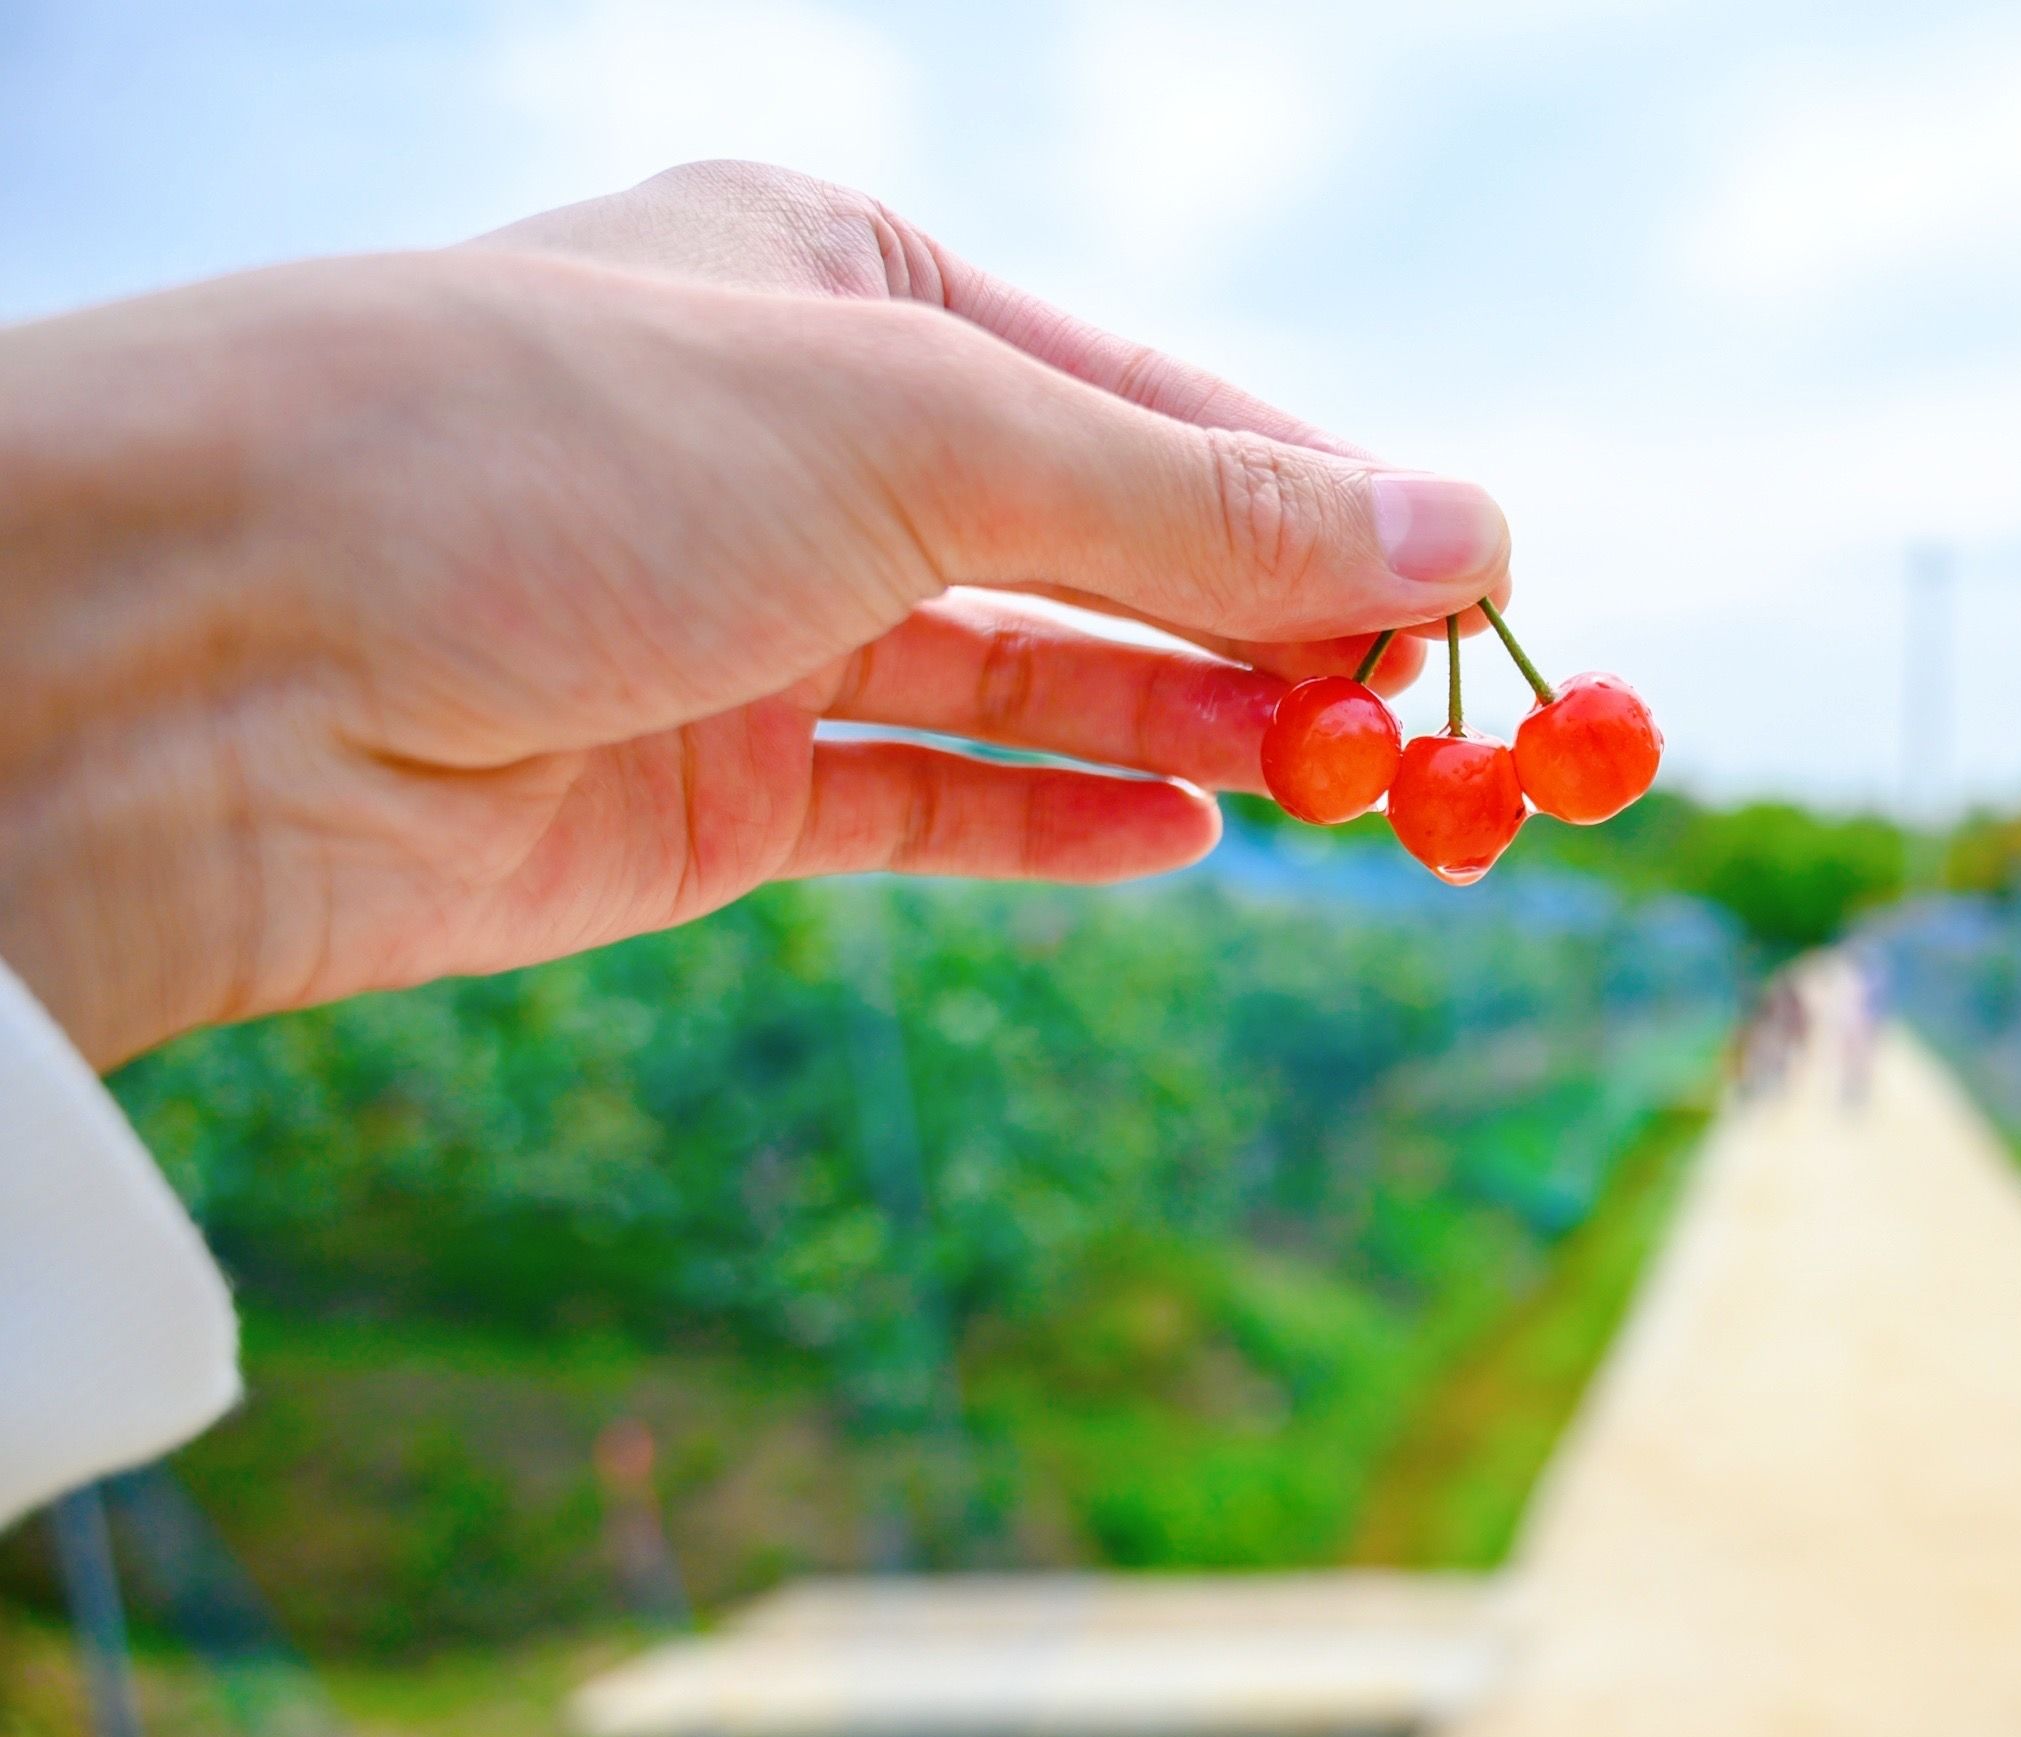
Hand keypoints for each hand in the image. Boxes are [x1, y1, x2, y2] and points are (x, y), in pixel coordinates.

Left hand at [0, 163, 1509, 1068]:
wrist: (203, 660)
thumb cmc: (545, 450)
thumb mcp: (916, 436)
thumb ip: (1194, 507)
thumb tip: (1459, 530)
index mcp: (841, 281)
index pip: (1148, 398)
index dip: (1322, 497)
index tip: (1480, 589)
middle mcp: (802, 444)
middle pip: (1105, 543)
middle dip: (1271, 626)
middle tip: (1436, 727)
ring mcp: (755, 622)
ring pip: (1034, 680)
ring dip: (1197, 726)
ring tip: (1353, 785)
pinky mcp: (709, 794)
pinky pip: (932, 803)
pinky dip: (1063, 821)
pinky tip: (1197, 834)